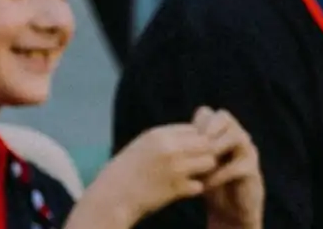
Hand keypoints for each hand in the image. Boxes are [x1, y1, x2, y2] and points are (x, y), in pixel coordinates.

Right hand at [88, 120, 225, 220]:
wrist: (113, 194)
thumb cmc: (126, 170)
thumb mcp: (142, 144)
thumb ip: (165, 139)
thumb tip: (191, 136)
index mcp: (158, 134)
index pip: (193, 129)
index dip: (194, 140)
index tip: (187, 151)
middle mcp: (169, 148)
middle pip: (206, 144)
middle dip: (204, 153)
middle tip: (195, 164)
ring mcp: (175, 168)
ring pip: (209, 163)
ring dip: (204, 171)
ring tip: (192, 176)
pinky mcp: (177, 188)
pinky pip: (200, 185)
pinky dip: (194, 188)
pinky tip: (183, 189)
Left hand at [195, 108, 263, 228]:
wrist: (228, 207)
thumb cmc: (206, 180)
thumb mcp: (192, 163)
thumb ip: (183, 148)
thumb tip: (159, 138)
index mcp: (220, 131)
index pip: (208, 112)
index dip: (195, 122)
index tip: (183, 138)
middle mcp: (236, 136)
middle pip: (225, 117)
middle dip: (207, 130)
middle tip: (194, 146)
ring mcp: (247, 152)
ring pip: (236, 137)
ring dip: (216, 148)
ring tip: (199, 163)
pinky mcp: (252, 171)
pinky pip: (238, 167)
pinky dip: (219, 175)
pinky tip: (205, 184)